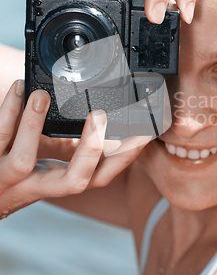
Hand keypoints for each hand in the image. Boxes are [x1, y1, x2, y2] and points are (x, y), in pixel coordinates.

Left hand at [0, 80, 150, 217]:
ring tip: (42, 96)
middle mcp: (40, 186)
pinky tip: (19, 88)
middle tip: (101, 115)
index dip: (125, 157)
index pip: (102, 176)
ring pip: (23, 159)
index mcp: (62, 181)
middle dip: (91, 149)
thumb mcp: (52, 163)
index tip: (144, 131)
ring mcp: (11, 178)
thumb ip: (75, 147)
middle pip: (75, 181)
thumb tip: (106, 118)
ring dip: (34, 126)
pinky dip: (8, 111)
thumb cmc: (21, 176)